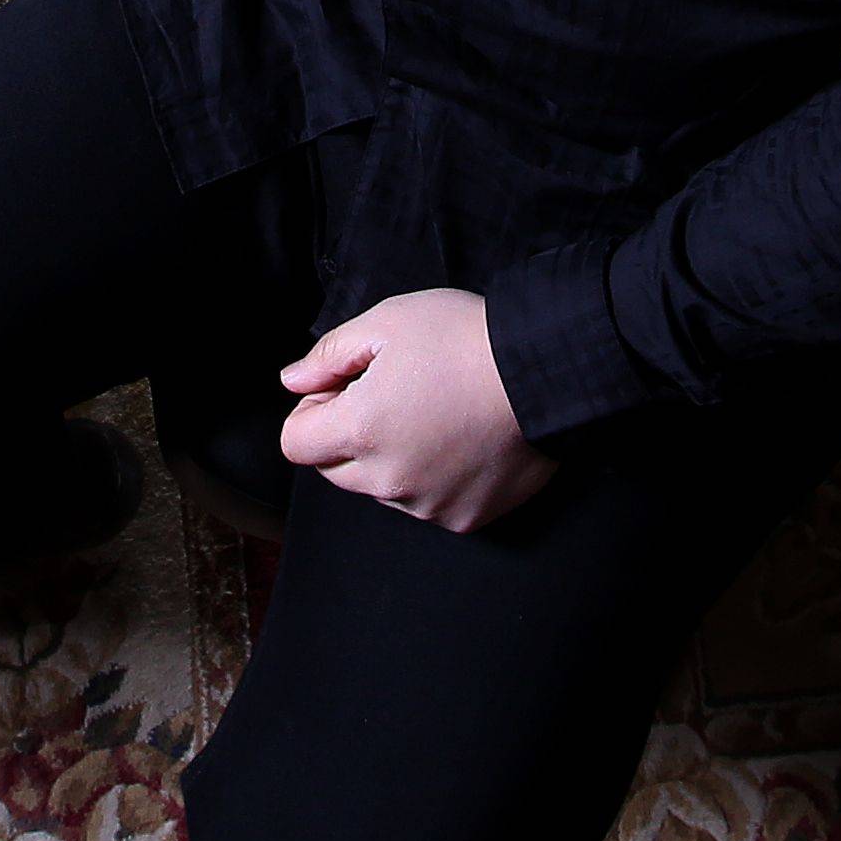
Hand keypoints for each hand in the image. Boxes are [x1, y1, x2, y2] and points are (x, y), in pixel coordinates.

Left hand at [276, 289, 554, 532]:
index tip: (346, 387)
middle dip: (348, 435)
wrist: (547, 370)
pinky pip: (428, 504)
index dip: (313, 410)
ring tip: (436, 413)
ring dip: (391, 459)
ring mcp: (428, 506)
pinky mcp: (465, 518)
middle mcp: (388, 480)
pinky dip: (435, 478)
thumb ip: (329, 355)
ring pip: (382, 489)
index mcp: (360, 431)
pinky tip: (463, 439)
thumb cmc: (466, 338)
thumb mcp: (387, 322)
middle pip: (334, 470)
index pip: (295, 443)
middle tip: (392, 394)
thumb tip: (293, 381)